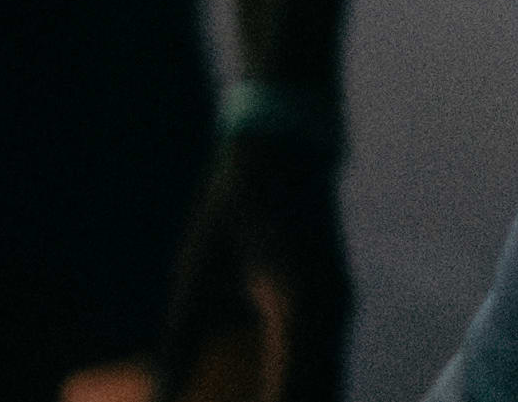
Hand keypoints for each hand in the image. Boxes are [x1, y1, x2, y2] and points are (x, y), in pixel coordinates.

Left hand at [152, 122, 348, 401]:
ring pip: (327, 389)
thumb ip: (181, 340)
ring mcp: (337, 311)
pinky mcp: (330, 307)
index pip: (291, 397)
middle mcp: (330, 314)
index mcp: (301, 306)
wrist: (286, 141)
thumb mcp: (195, 271)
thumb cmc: (233, 199)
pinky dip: (302, 397)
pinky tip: (280, 401)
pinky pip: (322, 370)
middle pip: (318, 398)